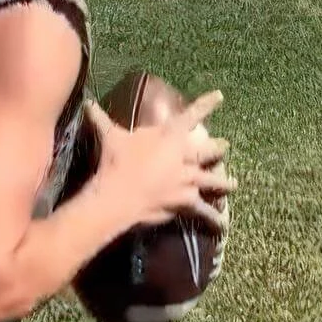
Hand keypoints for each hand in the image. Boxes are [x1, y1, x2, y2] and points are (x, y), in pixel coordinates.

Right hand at [84, 89, 230, 235]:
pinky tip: (223, 224)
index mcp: (171, 135)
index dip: (208, 104)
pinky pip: (204, 211)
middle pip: (210, 149)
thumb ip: (101, 118)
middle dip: (218, 147)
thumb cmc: (116, 162)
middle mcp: (185, 155)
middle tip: (225, 145)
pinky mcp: (186, 201)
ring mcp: (188, 179)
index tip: (220, 96)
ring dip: (225, 182)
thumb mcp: (110, 136)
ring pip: (213, 180)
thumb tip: (87, 102)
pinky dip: (214, 218)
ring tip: (233, 183)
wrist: (119, 194)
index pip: (193, 114)